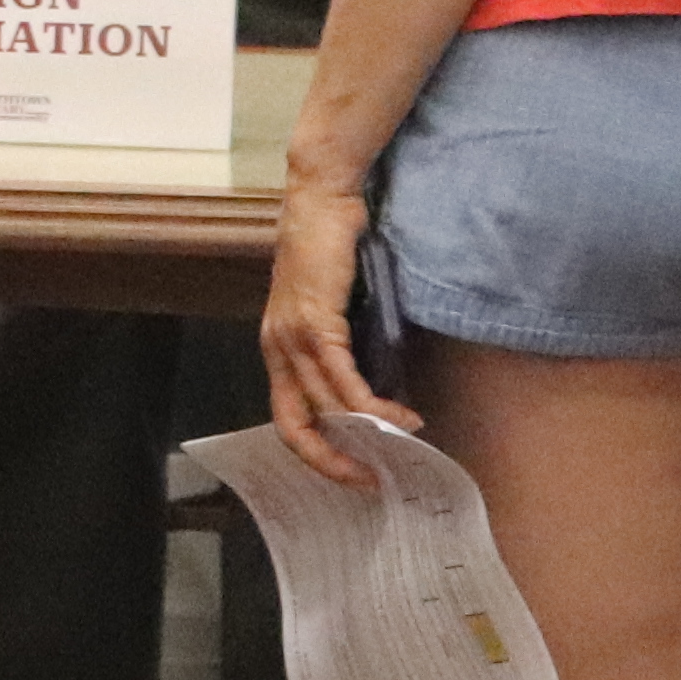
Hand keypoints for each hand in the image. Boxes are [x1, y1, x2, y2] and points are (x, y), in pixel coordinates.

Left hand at [261, 177, 408, 482]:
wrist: (322, 200)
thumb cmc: (331, 249)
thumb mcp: (332, 308)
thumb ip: (342, 348)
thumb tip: (373, 393)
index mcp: (276, 348)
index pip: (286, 419)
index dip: (316, 454)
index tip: (352, 470)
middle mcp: (276, 348)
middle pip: (296, 426)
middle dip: (332, 462)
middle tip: (370, 479)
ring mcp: (292, 336)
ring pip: (328, 407)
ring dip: (368, 433)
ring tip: (404, 442)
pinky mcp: (316, 323)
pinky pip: (344, 381)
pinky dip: (373, 406)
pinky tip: (398, 416)